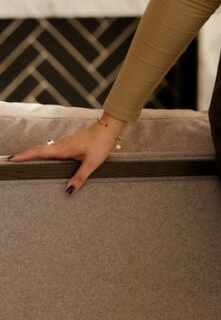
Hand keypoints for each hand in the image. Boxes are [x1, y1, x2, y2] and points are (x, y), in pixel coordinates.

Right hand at [7, 119, 123, 194]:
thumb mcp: (92, 162)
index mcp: (63, 148)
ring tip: (23, 162)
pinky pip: (53, 149)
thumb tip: (67, 192)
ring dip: (33, 154)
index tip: (11, 159)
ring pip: (45, 149)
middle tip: (12, 161)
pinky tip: (45, 159)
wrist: (110, 127)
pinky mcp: (70, 144)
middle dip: (25, 155)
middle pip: (38, 150)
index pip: (39, 152)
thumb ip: (80, 177)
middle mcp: (61, 145)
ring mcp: (66, 143)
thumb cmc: (101, 142)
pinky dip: (43, 153)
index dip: (25, 156)